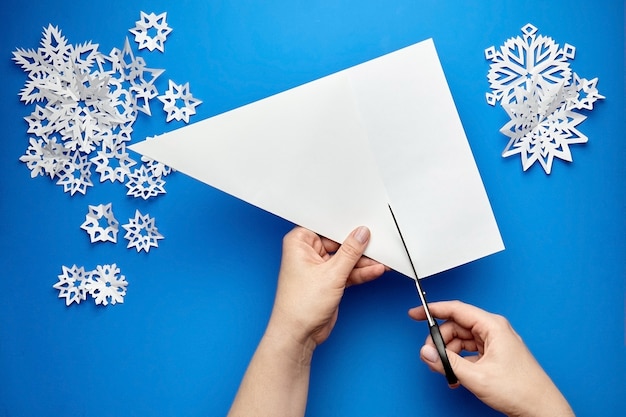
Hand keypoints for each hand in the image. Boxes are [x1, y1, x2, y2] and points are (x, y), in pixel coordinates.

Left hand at [267, 226, 384, 351]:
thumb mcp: (332, 273)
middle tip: (378, 243)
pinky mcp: (328, 280)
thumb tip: (361, 234)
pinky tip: (376, 270)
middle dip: (358, 246)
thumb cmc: (301, 304)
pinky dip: (360, 272)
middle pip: (338, 243)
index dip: (345, 226)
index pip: (326, 227)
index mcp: (299, 242)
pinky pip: (347, 271)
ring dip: (363, 262)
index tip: (363, 224)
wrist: (299, 334)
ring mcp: (319, 267)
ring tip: (383, 259)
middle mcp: (307, 252)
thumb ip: (350, 252)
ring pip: (345, 258)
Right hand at [409, 301, 573, 416]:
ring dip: (450, 355)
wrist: (541, 409)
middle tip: (431, 357)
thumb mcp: (477, 376)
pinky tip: (456, 377)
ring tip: (447, 373)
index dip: (433, 310)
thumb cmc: (520, 390)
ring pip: (461, 341)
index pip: (456, 310)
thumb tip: (427, 352)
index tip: (415, 313)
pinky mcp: (494, 355)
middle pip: (456, 327)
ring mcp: (495, 343)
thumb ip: (448, 363)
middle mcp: (494, 330)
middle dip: (441, 342)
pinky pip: (469, 352)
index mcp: (492, 326)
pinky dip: (459, 362)